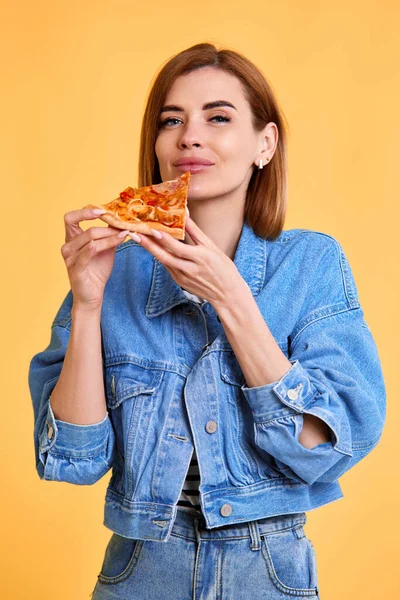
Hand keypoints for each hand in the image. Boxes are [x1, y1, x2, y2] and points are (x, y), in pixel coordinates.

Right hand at [61, 207, 129, 309]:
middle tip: (122, 226)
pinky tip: (116, 241)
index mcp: (72, 239)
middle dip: (105, 227)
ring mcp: (69, 258)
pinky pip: (88, 253)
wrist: (92, 295)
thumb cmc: (96, 271)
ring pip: (90, 239)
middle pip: (84, 228)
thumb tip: (121, 220)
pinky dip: (104, 244)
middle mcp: (67, 247)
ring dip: (109, 236)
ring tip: (124, 234)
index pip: (70, 218)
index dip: (85, 212)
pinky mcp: (76, 269)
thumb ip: (110, 235)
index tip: (102, 210)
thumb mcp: (106, 249)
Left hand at [127, 216, 246, 307]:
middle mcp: (188, 269)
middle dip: (148, 245)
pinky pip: (167, 266)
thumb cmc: (223, 268)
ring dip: (150, 249)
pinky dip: (159, 256)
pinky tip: (152, 247)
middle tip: (134, 233)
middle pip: (164, 256)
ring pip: (163, 261)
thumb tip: (185, 212)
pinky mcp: (179, 282)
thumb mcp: (212, 247)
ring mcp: (182, 278)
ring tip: (138, 237)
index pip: (177, 248)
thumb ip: (195, 231)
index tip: (152, 229)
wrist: (227, 294)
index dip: (164, 239)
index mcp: (200, 258)